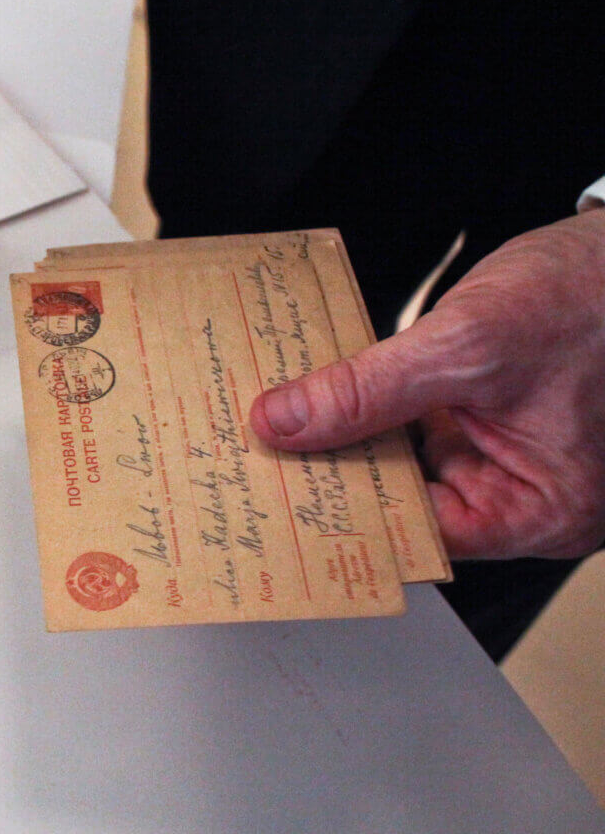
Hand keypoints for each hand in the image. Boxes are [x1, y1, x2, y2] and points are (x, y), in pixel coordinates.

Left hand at [250, 210, 604, 559]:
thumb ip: (369, 391)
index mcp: (545, 511)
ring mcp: (504, 457)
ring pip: (401, 464)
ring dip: (348, 439)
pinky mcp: (483, 420)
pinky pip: (412, 426)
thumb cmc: (595, 296)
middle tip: (262, 456)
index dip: (347, 515)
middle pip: (406, 505)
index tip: (280, 494)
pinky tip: (319, 395)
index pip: (421, 537)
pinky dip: (371, 409)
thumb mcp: (467, 346)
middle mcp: (525, 495)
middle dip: (339, 475)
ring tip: (278, 424)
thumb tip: (285, 422)